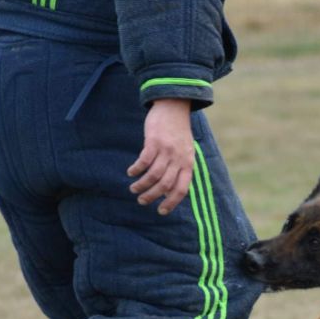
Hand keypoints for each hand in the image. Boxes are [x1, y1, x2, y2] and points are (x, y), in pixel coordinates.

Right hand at [127, 98, 193, 215]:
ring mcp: (166, 150)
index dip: (171, 203)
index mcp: (188, 164)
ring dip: (142, 185)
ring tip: (134, 189)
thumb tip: (168, 192)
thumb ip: (179, 170)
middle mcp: (179, 159)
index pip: (181, 189)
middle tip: (142, 201)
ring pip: (153, 175)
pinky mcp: (154, 141)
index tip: (161, 211)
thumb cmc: (178, 133)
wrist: (174, 107)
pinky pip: (144, 161)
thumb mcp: (185, 152)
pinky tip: (131, 173)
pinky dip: (136, 170)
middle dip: (152, 196)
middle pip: (164, 185)